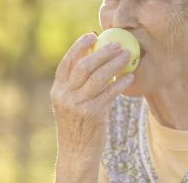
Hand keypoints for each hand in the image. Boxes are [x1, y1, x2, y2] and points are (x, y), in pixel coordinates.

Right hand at [50, 32, 133, 181]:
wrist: (75, 152)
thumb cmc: (76, 124)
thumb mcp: (68, 103)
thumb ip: (75, 85)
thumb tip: (94, 58)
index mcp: (57, 90)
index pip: (67, 62)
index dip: (79, 46)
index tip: (92, 35)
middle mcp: (65, 96)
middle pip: (84, 66)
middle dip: (102, 52)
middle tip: (117, 45)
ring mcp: (78, 105)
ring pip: (98, 77)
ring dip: (114, 63)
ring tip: (127, 55)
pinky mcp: (93, 114)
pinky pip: (110, 93)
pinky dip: (121, 82)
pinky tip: (130, 76)